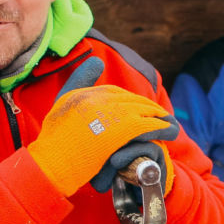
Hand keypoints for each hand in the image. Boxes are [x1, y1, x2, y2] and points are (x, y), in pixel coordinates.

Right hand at [29, 57, 177, 196]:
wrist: (51, 162)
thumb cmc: (53, 141)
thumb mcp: (63, 105)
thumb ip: (80, 82)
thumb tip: (97, 61)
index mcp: (86, 93)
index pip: (115, 92)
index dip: (130, 101)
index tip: (139, 109)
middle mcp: (100, 98)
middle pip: (133, 100)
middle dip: (149, 107)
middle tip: (161, 116)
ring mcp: (112, 113)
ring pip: (144, 110)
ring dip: (160, 117)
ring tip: (171, 124)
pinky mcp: (122, 129)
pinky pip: (148, 125)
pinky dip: (162, 127)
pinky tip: (170, 132)